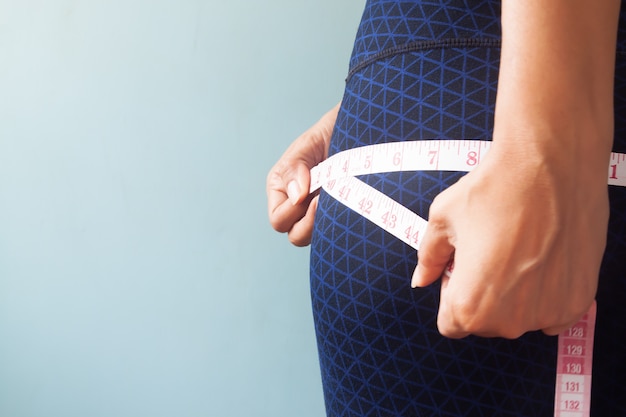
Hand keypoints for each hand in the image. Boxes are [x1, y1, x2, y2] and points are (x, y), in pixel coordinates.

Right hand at [267, 103, 339, 245]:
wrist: (358, 129)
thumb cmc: (329, 132)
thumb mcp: (307, 145)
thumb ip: (295, 168)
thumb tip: (296, 196)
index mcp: (281, 189)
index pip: (278, 219)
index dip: (293, 213)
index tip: (313, 197)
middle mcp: (297, 205)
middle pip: (296, 235)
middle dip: (310, 224)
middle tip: (326, 202)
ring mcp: (319, 211)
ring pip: (317, 236)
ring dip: (327, 223)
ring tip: (340, 201)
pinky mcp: (339, 213)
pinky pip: (337, 229)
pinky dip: (343, 222)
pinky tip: (351, 206)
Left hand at [411, 140, 608, 338]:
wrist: (549, 164)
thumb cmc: (493, 189)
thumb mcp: (442, 220)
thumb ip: (429, 258)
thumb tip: (420, 280)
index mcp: (469, 306)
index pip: (451, 323)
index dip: (452, 292)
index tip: (463, 264)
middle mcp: (510, 321)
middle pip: (485, 322)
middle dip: (481, 293)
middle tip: (491, 251)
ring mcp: (547, 314)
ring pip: (519, 317)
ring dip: (514, 294)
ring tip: (518, 248)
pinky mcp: (578, 301)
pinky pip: (552, 312)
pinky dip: (544, 293)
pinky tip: (542, 258)